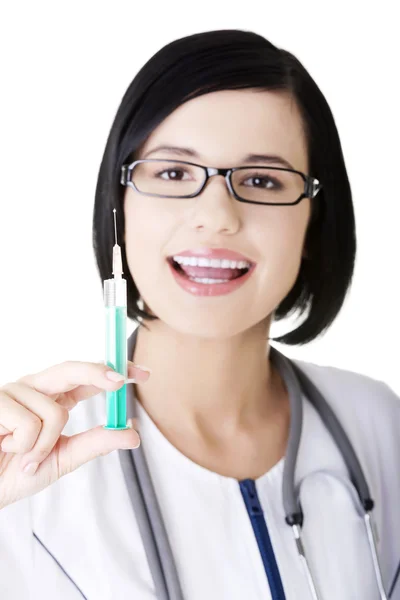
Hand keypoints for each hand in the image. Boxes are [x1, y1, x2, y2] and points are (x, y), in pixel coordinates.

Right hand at [0, 360, 149, 509]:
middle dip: (98, 373)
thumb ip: (95, 443)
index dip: (113, 371)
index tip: (142, 373)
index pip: (87, 378)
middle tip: (120, 382)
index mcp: (53, 398)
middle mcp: (34, 388)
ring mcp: (13, 392)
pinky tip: (5, 449)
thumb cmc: (15, 473)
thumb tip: (133, 433)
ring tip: (22, 457)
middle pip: (72, 369)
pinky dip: (24, 448)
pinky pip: (29, 424)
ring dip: (43, 446)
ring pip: (55, 412)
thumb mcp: (63, 458)